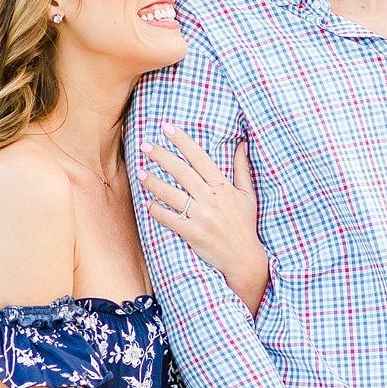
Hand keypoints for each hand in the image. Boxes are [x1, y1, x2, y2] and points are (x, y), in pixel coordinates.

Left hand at [140, 125, 267, 304]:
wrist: (244, 259)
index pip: (199, 158)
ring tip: (139, 172)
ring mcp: (202, 217)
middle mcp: (211, 199)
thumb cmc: (244, 225)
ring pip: (171, 194)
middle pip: (181, 172)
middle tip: (145, 145)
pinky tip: (147, 203)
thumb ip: (242, 168)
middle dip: (161, 156)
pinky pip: (170, 219)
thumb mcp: (247, 195)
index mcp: (223, 187)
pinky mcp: (193, 234)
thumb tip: (242, 144)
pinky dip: (157, 211)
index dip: (182, 141)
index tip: (167, 128)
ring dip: (153, 182)